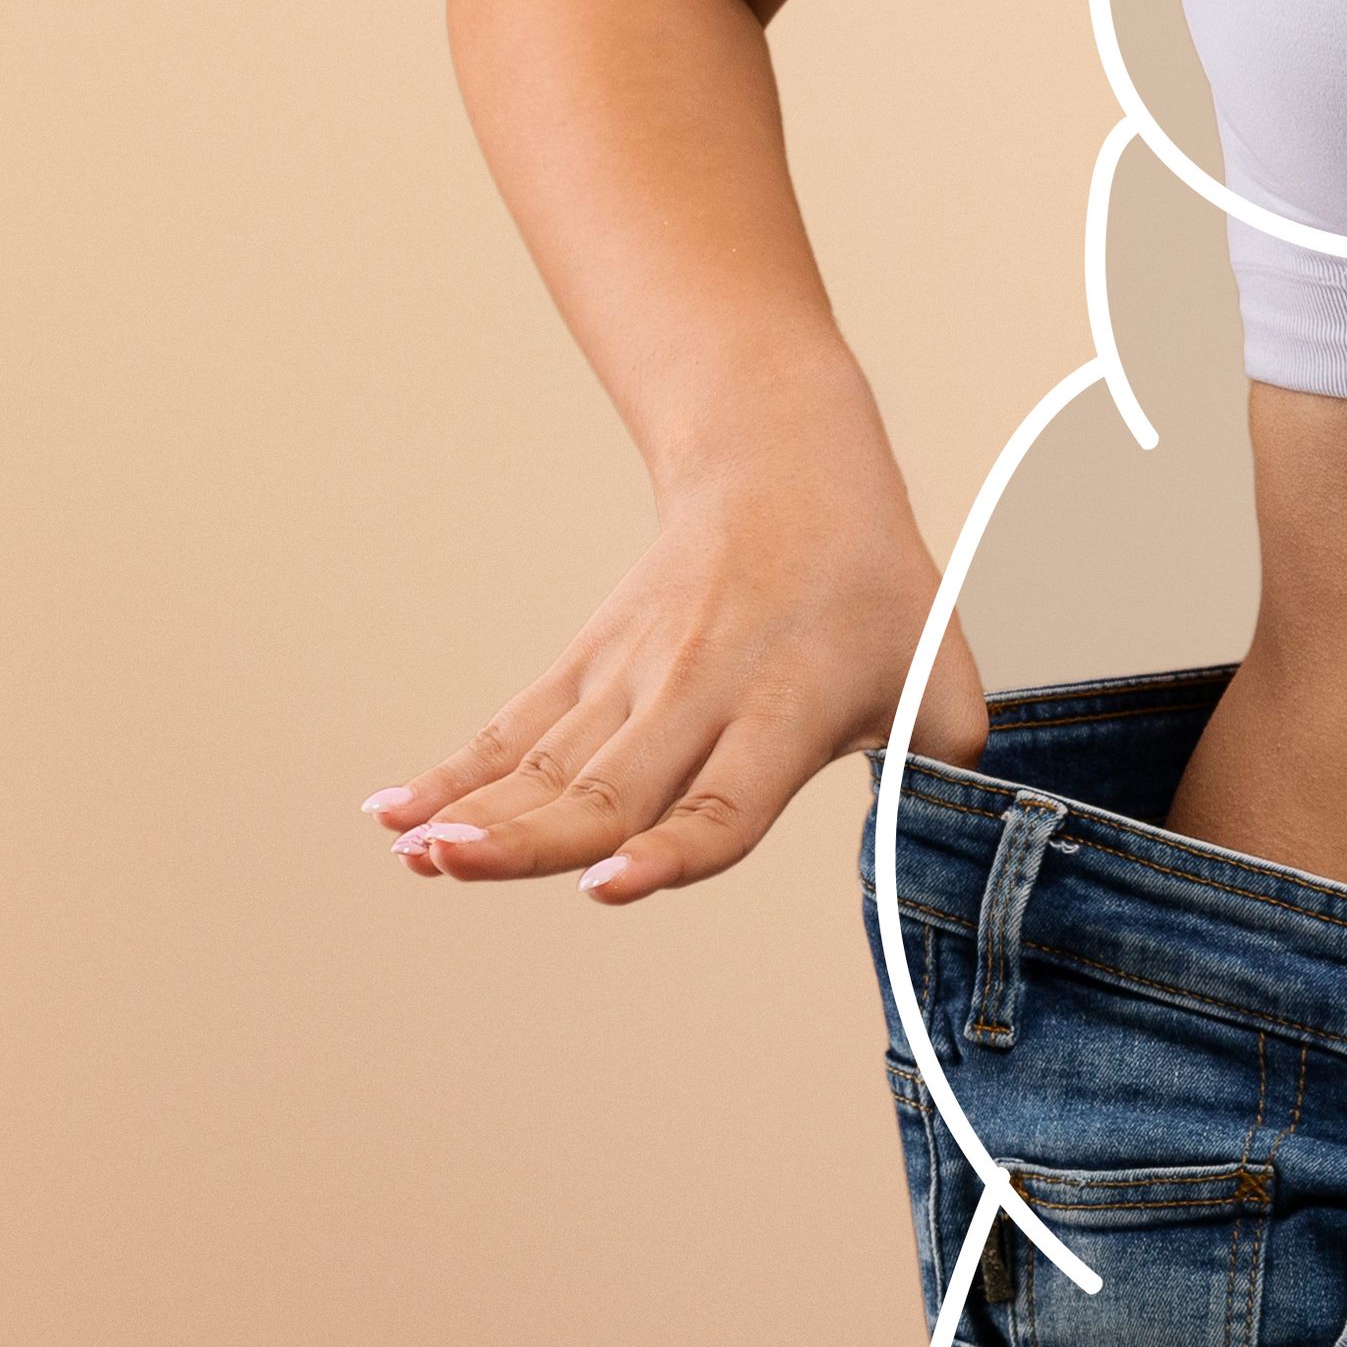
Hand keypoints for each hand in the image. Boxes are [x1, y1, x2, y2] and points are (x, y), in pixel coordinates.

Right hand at [361, 422, 984, 906]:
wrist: (786, 460)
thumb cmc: (874, 588)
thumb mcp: (942, 664)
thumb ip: (948, 758)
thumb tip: (953, 832)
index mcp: (788, 704)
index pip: (724, 797)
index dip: (668, 852)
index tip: (606, 885)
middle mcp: (700, 691)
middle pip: (610, 783)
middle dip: (527, 835)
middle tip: (453, 869)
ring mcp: (634, 674)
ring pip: (548, 759)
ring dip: (474, 809)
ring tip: (414, 855)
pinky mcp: (590, 661)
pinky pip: (517, 726)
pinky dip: (453, 771)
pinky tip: (392, 814)